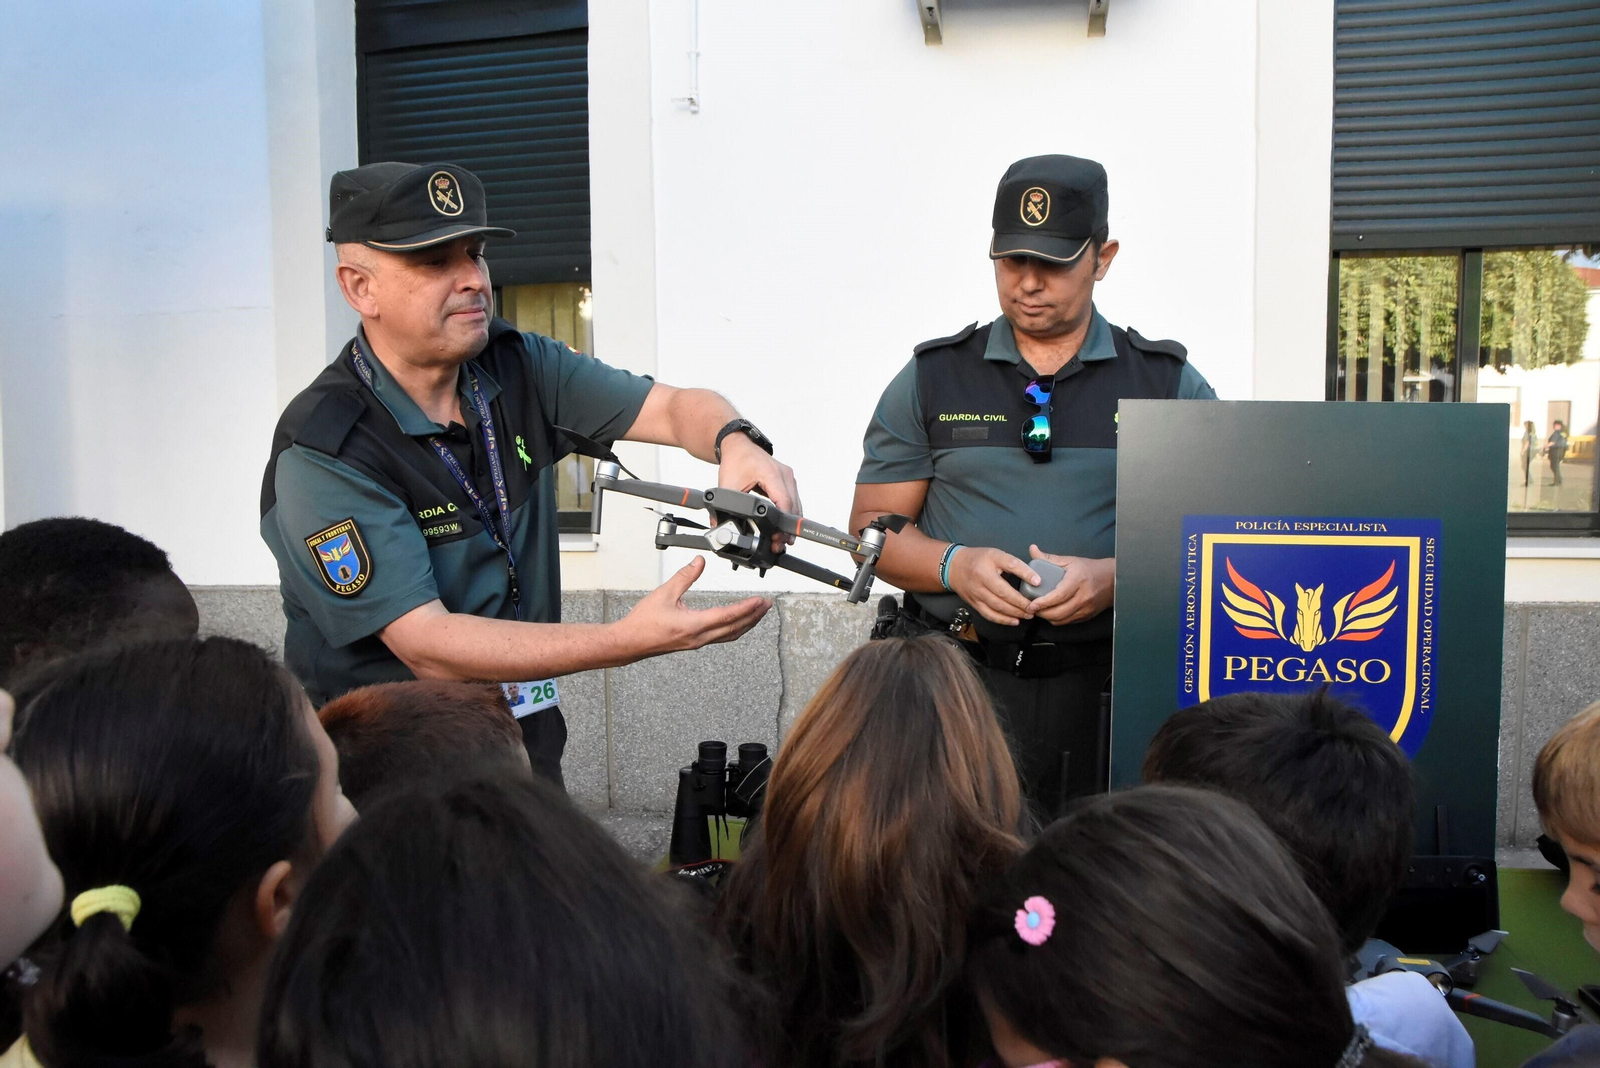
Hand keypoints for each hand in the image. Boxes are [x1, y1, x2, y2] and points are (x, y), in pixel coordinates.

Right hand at [618, 555, 771, 656]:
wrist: (630, 642)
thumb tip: (699, 562)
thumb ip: (685, 576)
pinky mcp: (694, 643)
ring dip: (747, 624)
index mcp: (694, 625)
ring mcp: (698, 642)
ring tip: (758, 613)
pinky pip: (721, 637)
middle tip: (767, 605)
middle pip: (735, 628)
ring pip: (730, 635)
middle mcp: (699, 637)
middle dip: (754, 616)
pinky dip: (734, 629)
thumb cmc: (643, 622)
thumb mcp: (665, 593)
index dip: (747, 608)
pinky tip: (736, 623)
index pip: (728, 616)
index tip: (760, 601)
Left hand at [718, 433, 800, 553]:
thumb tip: (719, 525)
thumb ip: (723, 506)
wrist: (738, 446)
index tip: (778, 537)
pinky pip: (793, 500)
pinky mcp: (787, 481)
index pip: (784, 503)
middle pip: (794, 507)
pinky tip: (784, 526)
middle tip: (780, 543)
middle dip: (788, 528)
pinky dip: (790, 513)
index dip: (782, 524)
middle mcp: (784, 474)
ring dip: (790, 522)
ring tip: (782, 539)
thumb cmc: (736, 460)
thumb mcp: (727, 484)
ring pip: (796, 505)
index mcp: (772, 474)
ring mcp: (788, 477)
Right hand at [946, 546, 1039, 626]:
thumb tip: (1033, 577)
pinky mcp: (974, 603)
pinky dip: (1003, 620)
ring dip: (1015, 612)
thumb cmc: (979, 559)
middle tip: (1035, 607)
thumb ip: (1012, 563)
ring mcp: (977, 593)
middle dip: (1021, 602)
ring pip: (997, 606)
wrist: (953, 567)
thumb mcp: (995, 554)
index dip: (1025, 573)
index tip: (1038, 582)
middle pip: (1003, 592)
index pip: (1010, 565)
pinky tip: (1014, 621)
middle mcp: (982, 578)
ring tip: (1029, 614)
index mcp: (990, 561)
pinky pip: (989, 614)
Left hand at [1026, 546, 1113, 624]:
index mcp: (1078, 580)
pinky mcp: (1087, 616)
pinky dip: (1057, 620)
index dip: (1043, 602)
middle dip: (1042, 613)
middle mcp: (1083, 596)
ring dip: (1048, 618)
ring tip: (1039, 610)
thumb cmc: (1090, 569)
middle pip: (1059, 612)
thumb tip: (1032, 550)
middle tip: (1031, 608)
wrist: (1113, 579)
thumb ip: (1049, 558)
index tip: (1032, 604)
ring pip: (1063, 620)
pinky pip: (1068, 622)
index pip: (1059, 595)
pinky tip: (1051, 613)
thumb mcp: (1070, 560)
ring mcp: (1086, 608)